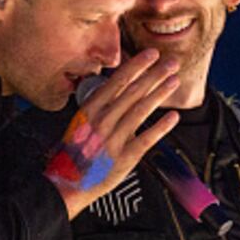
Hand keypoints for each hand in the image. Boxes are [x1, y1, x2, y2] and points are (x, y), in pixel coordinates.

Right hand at [45, 48, 179, 217]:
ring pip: (141, 110)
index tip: (151, 54)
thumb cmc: (73, 154)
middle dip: (155, 74)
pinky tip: (173, 116)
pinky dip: (161, 127)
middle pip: (133, 92)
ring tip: (173, 81)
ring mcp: (113, 140)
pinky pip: (146, 139)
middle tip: (171, 63)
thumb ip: (100, 106)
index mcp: (89, 110)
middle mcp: (101, 122)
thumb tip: (121, 87)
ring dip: (160, 93)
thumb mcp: (80, 123)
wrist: (65, 184)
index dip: (137, 66)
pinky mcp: (123, 158)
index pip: (117, 81)